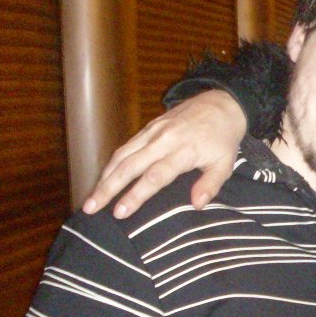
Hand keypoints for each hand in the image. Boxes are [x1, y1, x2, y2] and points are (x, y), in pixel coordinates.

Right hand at [82, 90, 247, 217]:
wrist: (222, 104)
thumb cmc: (223, 139)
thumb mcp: (225, 164)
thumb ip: (210, 185)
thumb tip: (196, 205)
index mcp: (183, 152)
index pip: (155, 176)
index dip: (136, 195)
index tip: (120, 212)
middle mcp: (163, 140)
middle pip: (130, 166)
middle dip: (108, 188)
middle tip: (90, 208)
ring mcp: (153, 131)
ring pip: (122, 154)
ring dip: (104, 177)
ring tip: (91, 197)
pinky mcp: (148, 126)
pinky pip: (126, 146)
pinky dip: (112, 163)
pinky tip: (104, 178)